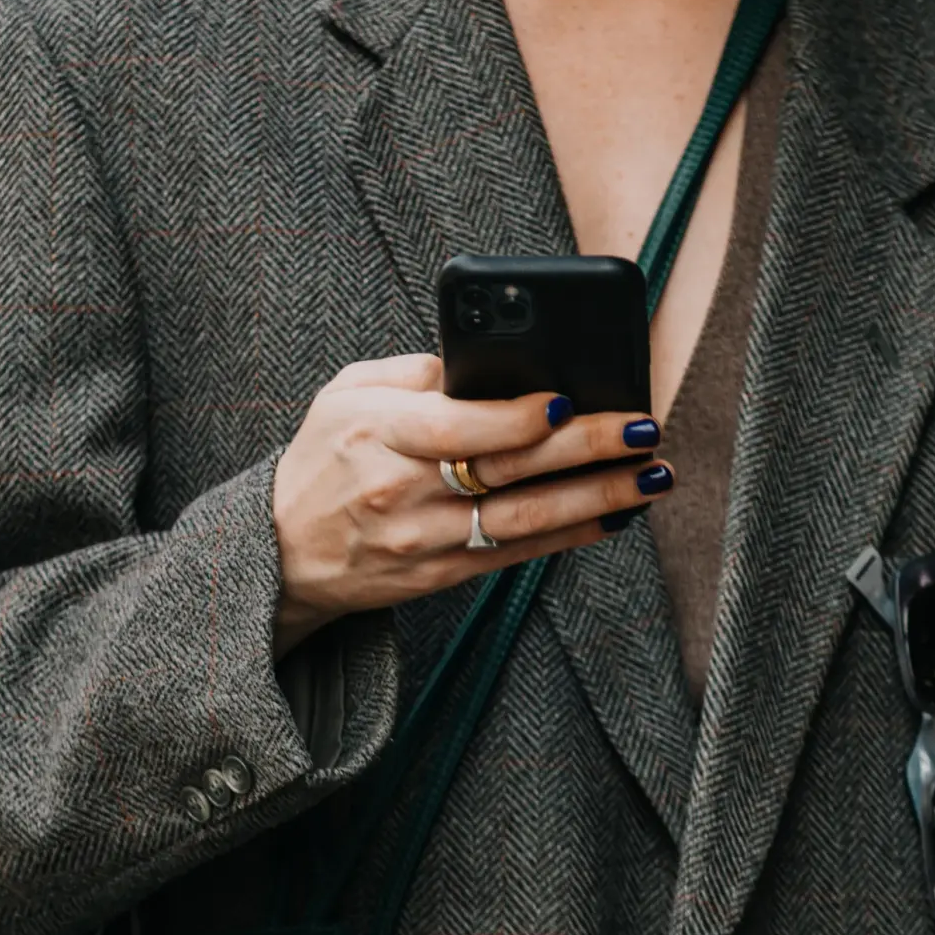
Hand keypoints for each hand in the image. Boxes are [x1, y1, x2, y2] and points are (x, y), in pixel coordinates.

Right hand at [271, 353, 670, 653]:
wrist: (282, 551)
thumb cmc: (322, 459)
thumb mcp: (346, 394)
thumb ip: (415, 371)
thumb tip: (489, 359)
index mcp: (378, 432)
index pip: (459, 428)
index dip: (519, 417)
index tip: (568, 399)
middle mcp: (404, 490)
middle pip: (509, 470)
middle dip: (586, 449)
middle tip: (643, 429)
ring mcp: (425, 539)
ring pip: (525, 519)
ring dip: (598, 497)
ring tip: (652, 475)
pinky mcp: (441, 575)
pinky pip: (517, 554)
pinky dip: (571, 534)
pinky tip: (616, 514)